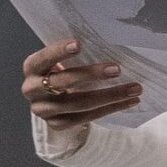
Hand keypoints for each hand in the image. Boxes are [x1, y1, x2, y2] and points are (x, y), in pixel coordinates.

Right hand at [22, 37, 140, 122]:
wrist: (51, 102)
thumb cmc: (60, 72)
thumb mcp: (59, 61)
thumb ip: (72, 54)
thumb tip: (109, 41)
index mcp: (32, 67)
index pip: (43, 59)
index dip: (59, 52)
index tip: (79, 44)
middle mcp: (31, 89)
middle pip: (64, 82)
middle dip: (92, 74)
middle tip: (117, 68)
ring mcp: (43, 110)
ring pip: (79, 103)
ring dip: (110, 95)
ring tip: (134, 88)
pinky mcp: (57, 124)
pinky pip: (87, 117)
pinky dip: (111, 108)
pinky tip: (129, 101)